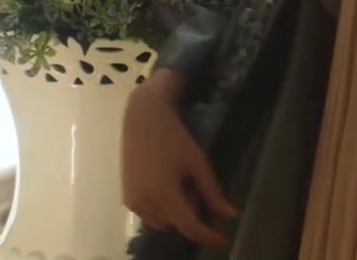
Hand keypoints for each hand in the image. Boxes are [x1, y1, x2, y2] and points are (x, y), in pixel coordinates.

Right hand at [120, 70, 235, 247]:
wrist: (142, 117)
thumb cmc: (174, 136)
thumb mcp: (197, 163)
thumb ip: (213, 192)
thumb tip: (230, 216)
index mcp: (164, 194)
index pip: (190, 227)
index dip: (208, 236)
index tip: (224, 240)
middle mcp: (145, 203)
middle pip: (177, 225)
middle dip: (190, 212)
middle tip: (194, 186)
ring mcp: (133, 201)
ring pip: (162, 222)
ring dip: (175, 212)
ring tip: (179, 182)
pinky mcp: (126, 197)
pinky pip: (149, 214)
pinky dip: (161, 207)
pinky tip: (165, 183)